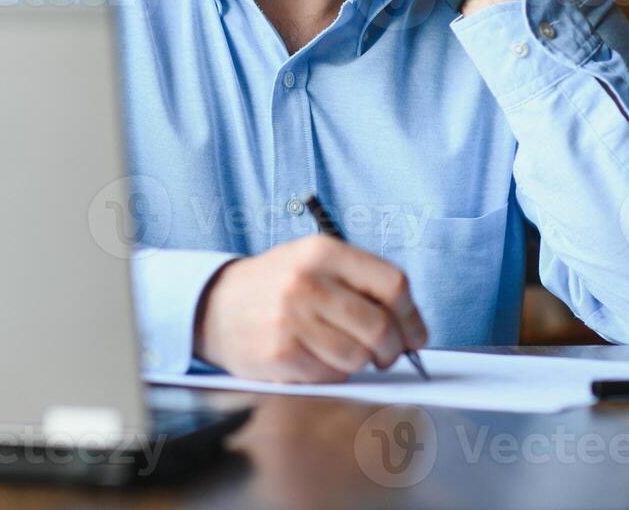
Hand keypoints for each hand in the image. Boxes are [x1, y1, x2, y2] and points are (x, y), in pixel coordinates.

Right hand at [193, 235, 428, 382]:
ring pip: (358, 356)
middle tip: (386, 355)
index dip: (412, 317)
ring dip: (358, 362)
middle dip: (392, 349)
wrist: (214, 306)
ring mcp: (292, 318)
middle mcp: (308, 281)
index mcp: (324, 251)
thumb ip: (359, 283)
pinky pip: (331, 376)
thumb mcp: (313, 263)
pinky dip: (331, 374)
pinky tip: (314, 358)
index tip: (415, 335)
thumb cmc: (275, 286)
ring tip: (340, 352)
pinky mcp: (280, 353)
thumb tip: (410, 327)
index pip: (392, 284)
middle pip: (380, 326)